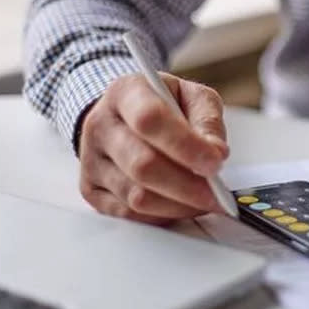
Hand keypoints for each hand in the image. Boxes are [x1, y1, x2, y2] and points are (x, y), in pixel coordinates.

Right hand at [78, 73, 228, 224]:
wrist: (127, 116)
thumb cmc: (164, 105)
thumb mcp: (192, 97)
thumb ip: (207, 120)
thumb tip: (216, 153)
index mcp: (125, 92)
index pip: (150, 120)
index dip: (185, 146)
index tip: (216, 162)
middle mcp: (100, 125)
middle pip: (142, 165)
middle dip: (187, 186)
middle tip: (217, 193)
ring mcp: (91, 160)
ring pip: (136, 197)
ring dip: (179, 205)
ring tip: (205, 200)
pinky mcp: (92, 190)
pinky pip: (129, 214)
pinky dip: (163, 216)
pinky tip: (182, 205)